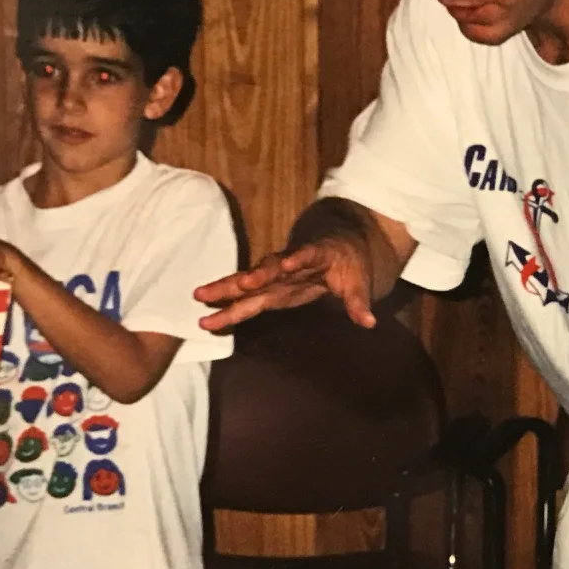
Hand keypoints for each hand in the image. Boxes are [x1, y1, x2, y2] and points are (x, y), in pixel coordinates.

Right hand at [195, 237, 376, 332]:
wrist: (338, 246)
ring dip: (225, 288)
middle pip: (265, 270)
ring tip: (199, 296)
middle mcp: (289, 264)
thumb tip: (369, 322)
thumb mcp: (359, 282)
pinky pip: (247, 292)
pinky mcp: (268, 284)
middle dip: (244, 279)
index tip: (287, 264)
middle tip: (219, 288)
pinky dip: (230, 300)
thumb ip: (359, 302)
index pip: (306, 256)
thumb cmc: (348, 264)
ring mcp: (275, 274)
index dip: (297, 259)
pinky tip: (210, 310)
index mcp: (315, 257)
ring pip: (247, 280)